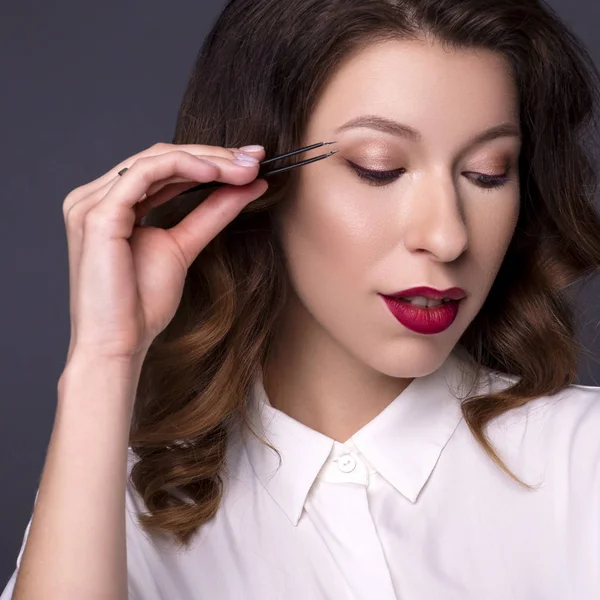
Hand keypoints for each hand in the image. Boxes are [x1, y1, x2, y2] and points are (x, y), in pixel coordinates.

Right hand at [62, 142, 267, 361]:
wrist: (118, 344)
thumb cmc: (141, 304)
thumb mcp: (184, 247)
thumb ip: (211, 213)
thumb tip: (247, 186)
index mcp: (113, 204)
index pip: (165, 168)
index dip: (209, 160)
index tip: (251, 163)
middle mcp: (97, 196)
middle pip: (162, 157)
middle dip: (214, 155)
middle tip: (256, 158)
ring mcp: (92, 203)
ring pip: (156, 159)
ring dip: (206, 159)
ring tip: (244, 167)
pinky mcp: (96, 214)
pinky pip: (145, 174)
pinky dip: (183, 167)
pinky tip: (216, 173)